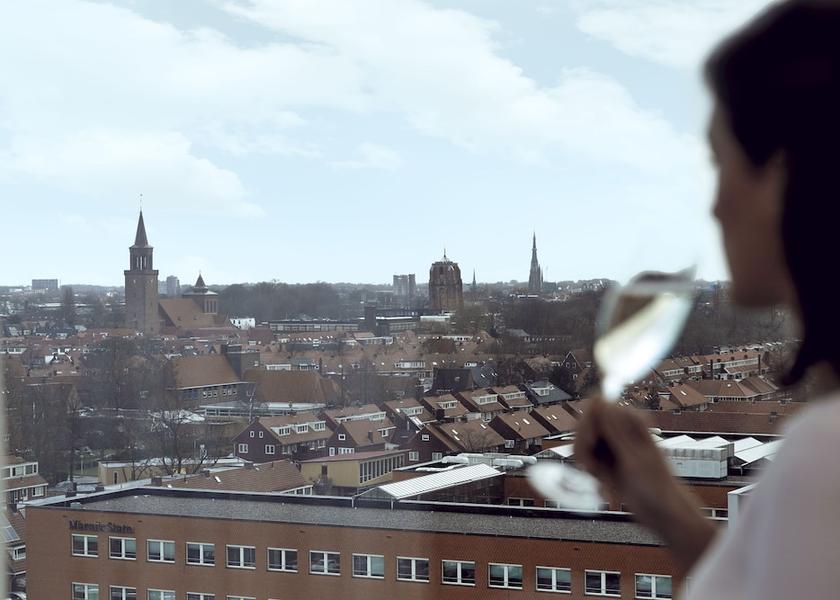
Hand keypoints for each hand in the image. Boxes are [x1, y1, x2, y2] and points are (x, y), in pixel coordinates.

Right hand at [574, 398, 716, 573]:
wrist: (663, 514)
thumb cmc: (657, 487)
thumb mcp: (633, 457)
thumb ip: (614, 428)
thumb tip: (599, 400)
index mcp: (631, 419)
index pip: (594, 407)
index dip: (586, 426)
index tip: (590, 445)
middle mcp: (621, 427)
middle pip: (584, 425)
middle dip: (583, 447)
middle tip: (592, 468)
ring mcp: (613, 443)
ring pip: (583, 442)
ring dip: (586, 462)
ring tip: (601, 479)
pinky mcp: (608, 458)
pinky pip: (587, 458)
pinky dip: (591, 471)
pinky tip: (604, 483)